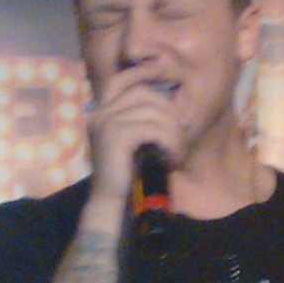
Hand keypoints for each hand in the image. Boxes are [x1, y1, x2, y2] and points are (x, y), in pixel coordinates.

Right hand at [84, 64, 188, 209]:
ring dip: (174, 132)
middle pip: (144, 94)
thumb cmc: (130, 175)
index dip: (149, 78)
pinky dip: (169, 142)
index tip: (172, 89)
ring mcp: (106, 123)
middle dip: (169, 112)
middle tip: (181, 136)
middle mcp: (101, 113)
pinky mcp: (116, 137)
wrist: (113, 203)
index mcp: (103, 112)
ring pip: (153, 112)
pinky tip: (172, 159)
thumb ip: (151, 121)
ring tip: (178, 153)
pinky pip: (153, 128)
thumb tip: (182, 107)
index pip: (125, 82)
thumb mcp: (140, 142)